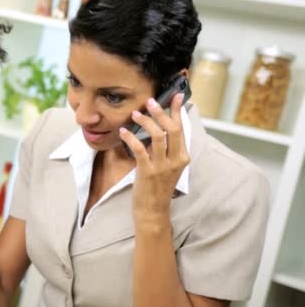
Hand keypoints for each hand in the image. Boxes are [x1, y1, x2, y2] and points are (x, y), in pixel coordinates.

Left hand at [119, 94, 188, 227]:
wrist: (153, 211)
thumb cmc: (157, 187)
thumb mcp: (167, 166)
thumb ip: (165, 149)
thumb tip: (156, 128)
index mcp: (183, 157)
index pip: (182, 128)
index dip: (178, 111)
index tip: (177, 95)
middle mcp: (176, 160)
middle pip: (172, 129)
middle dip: (161, 112)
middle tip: (149, 101)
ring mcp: (163, 166)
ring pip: (158, 136)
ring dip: (145, 122)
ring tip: (134, 114)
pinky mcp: (148, 172)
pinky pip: (140, 149)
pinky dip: (131, 137)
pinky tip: (123, 131)